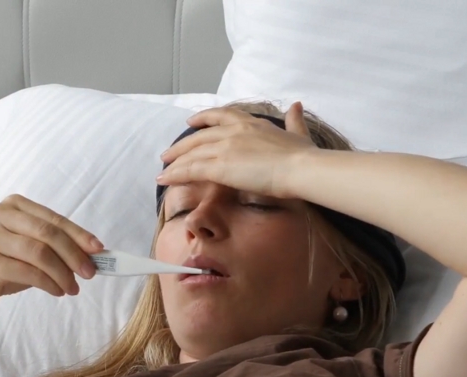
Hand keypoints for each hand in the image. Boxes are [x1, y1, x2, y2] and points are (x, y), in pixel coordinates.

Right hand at [0, 194, 103, 314]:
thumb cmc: (0, 266)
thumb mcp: (28, 249)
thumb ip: (53, 246)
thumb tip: (92, 254)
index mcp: (12, 205)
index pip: (53, 219)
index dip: (79, 234)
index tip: (99, 249)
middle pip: (48, 233)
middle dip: (74, 254)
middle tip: (90, 273)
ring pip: (40, 253)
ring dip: (63, 273)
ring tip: (72, 288)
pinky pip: (29, 272)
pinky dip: (49, 283)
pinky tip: (57, 291)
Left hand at [156, 101, 316, 198]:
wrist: (301, 168)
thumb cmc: (303, 156)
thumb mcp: (299, 133)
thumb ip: (294, 120)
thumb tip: (295, 105)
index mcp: (251, 122)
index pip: (221, 115)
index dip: (203, 118)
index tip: (191, 122)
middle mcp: (233, 131)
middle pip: (199, 137)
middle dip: (181, 146)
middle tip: (168, 155)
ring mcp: (225, 147)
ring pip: (192, 154)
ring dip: (174, 163)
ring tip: (163, 172)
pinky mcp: (220, 166)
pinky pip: (191, 169)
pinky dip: (175, 174)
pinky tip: (164, 180)